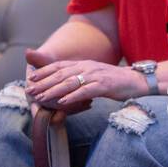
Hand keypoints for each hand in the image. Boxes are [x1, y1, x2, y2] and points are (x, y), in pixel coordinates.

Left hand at [24, 49, 147, 109]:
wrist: (137, 81)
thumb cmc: (115, 81)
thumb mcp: (95, 76)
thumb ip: (80, 78)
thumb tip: (66, 85)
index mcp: (84, 64)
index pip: (60, 66)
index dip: (44, 71)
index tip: (32, 78)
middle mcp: (87, 67)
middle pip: (61, 74)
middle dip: (44, 82)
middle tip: (30, 90)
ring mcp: (96, 76)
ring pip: (70, 82)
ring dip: (54, 90)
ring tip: (41, 97)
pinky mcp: (104, 85)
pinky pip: (86, 91)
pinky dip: (73, 96)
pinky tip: (63, 101)